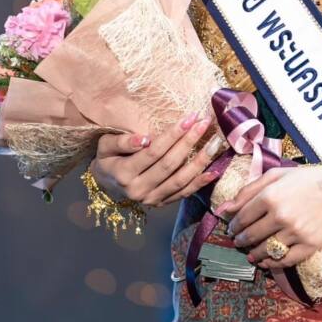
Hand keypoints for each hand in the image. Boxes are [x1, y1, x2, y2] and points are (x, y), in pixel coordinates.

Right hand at [91, 113, 226, 207]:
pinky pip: (184, 193)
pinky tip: (214, 170)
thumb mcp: (105, 145)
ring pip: (180, 181)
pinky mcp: (161, 204)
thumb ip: (122, 141)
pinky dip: (200, 183)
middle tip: (205, 122)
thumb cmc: (107, 157)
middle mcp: (139, 190)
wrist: (106, 182)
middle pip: (170, 164)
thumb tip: (144, 139)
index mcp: (124, 174)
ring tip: (215, 143)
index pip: (154, 152)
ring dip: (200, 161)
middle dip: (189, 142)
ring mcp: (151, 200)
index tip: (190, 117)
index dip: (173, 135)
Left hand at [221, 164, 321, 268]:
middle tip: (238, 241)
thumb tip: (222, 209)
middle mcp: (281, 216)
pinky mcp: (309, 246)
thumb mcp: (276, 175)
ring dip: (253, 254)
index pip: (242, 217)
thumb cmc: (305, 178)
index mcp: (271, 195)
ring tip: (250, 253)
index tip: (232, 228)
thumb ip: (248, 190)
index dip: (233, 225)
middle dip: (241, 240)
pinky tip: (265, 260)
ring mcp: (296, 233)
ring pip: (265, 251)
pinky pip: (284, 261)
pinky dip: (271, 263)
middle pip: (251, 236)